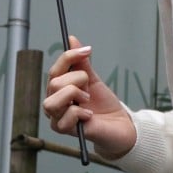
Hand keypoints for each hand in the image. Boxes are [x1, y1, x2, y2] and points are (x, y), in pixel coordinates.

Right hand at [43, 36, 136, 159]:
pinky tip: (90, 114)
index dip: (69, 57)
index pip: (54, 71)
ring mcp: (58, 120)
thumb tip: (72, 39)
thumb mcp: (93, 80)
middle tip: (89, 88)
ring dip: (74, 95)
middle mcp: (54, 105)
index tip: (88, 50)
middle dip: (78, 79)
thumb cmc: (104, 104)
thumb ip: (82, 63)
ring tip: (87, 100)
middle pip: (54, 83)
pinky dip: (80, 112)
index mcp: (58, 92)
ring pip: (51, 102)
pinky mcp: (67, 132)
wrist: (121, 124)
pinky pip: (64, 119)